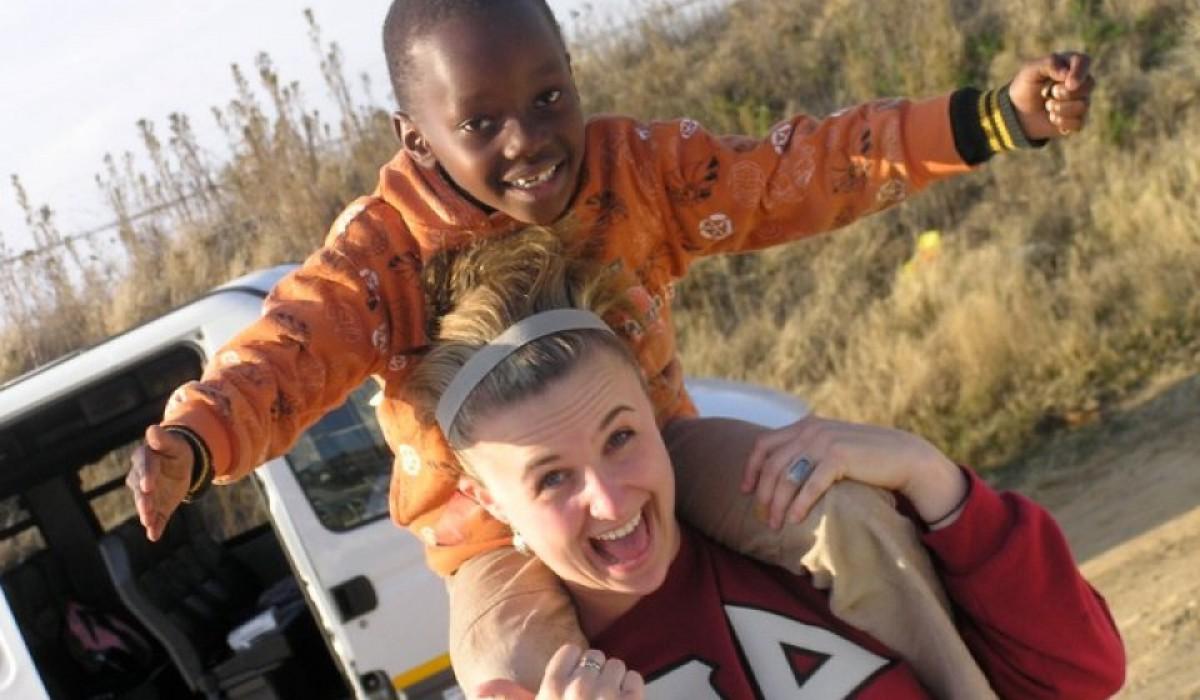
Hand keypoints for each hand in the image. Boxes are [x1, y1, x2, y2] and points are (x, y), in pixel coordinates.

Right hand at [126, 425, 192, 540]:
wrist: (181, 465)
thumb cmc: (175, 451)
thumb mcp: (174, 444)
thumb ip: (163, 439)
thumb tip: (153, 429)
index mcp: (144, 459)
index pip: (144, 466)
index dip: (146, 476)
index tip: (147, 486)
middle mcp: (140, 478)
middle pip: (140, 490)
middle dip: (144, 500)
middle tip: (146, 508)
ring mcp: (147, 495)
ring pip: (145, 504)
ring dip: (146, 514)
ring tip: (148, 522)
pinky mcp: (156, 507)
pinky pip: (155, 518)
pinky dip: (155, 527)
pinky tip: (154, 535)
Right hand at [474, 645, 643, 699]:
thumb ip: (508, 698)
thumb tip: (476, 690)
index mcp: (552, 690)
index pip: (571, 651)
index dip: (573, 666)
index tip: (572, 684)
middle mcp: (578, 689)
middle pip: (595, 657)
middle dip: (595, 675)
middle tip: (589, 699)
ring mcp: (607, 696)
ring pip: (616, 665)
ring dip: (614, 681)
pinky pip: (634, 678)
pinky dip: (631, 690)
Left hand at [741, 416, 967, 527]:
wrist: (904, 456)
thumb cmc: (864, 458)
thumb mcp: (830, 448)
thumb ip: (807, 452)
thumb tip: (779, 476)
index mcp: (805, 425)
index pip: (763, 444)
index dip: (750, 468)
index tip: (745, 491)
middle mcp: (811, 430)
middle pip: (772, 465)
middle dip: (762, 494)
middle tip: (762, 518)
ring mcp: (824, 441)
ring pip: (787, 476)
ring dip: (777, 504)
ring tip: (775, 524)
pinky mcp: (840, 456)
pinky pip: (810, 484)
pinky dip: (800, 504)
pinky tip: (795, 519)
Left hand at [1008, 51, 1095, 138]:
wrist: (1018, 112)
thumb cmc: (1026, 87)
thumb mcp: (1031, 71)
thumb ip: (1049, 64)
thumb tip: (1066, 73)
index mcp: (1071, 64)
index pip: (1084, 62)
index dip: (1079, 73)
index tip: (1069, 84)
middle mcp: (1081, 81)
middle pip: (1088, 85)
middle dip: (1065, 93)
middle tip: (1049, 93)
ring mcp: (1082, 100)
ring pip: (1083, 105)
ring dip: (1060, 108)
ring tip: (1047, 105)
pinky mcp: (1078, 119)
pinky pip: (1079, 123)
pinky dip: (1061, 122)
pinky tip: (1052, 118)